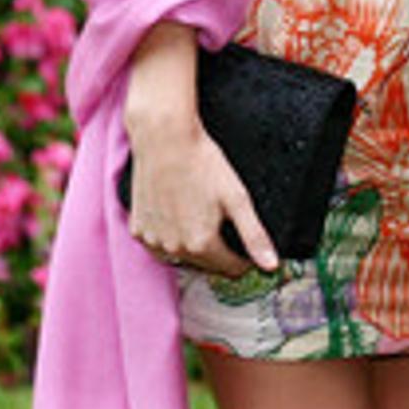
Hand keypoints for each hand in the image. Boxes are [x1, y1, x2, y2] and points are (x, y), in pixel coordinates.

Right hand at [126, 123, 278, 278]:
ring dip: (193, 245)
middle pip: (207, 264)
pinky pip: (159, 243)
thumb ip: (254, 236)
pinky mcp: (138, 230)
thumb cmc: (202, 163)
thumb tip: (271, 266)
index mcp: (201, 244)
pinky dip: (170, 236)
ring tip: (200, 214)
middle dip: (220, 251)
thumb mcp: (237, 198)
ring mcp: (153, 240)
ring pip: (182, 256)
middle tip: (223, 221)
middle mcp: (175, 248)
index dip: (244, 259)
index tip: (247, 245)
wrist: (165, 140)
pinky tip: (177, 214)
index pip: (231, 269)